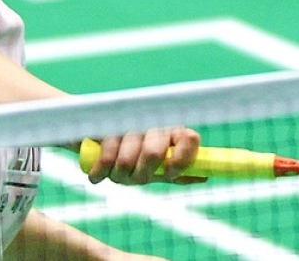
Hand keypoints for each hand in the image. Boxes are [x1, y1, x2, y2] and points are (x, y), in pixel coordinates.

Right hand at [85, 127, 202, 184]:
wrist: (94, 135)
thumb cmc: (135, 155)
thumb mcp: (158, 165)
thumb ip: (180, 172)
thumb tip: (204, 177)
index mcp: (172, 131)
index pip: (189, 139)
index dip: (180, 161)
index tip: (167, 174)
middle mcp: (154, 122)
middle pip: (153, 153)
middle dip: (141, 174)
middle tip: (134, 177)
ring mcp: (129, 121)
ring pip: (127, 160)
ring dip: (119, 174)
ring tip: (116, 173)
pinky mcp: (105, 126)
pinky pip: (105, 157)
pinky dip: (100, 172)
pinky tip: (97, 175)